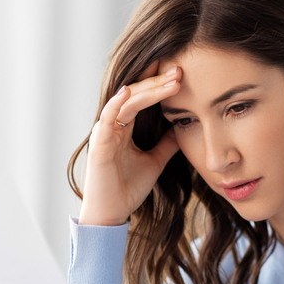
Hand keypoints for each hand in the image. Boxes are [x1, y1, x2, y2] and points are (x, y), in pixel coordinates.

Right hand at [78, 61, 181, 226]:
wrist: (112, 214)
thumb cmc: (127, 189)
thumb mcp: (155, 161)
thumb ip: (166, 144)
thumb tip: (183, 126)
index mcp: (124, 127)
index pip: (142, 98)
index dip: (158, 84)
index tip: (179, 73)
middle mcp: (113, 125)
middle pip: (136, 95)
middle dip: (158, 82)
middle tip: (179, 70)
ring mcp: (105, 132)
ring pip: (126, 102)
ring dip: (147, 89)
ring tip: (169, 79)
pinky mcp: (99, 144)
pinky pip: (106, 118)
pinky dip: (116, 103)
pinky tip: (128, 91)